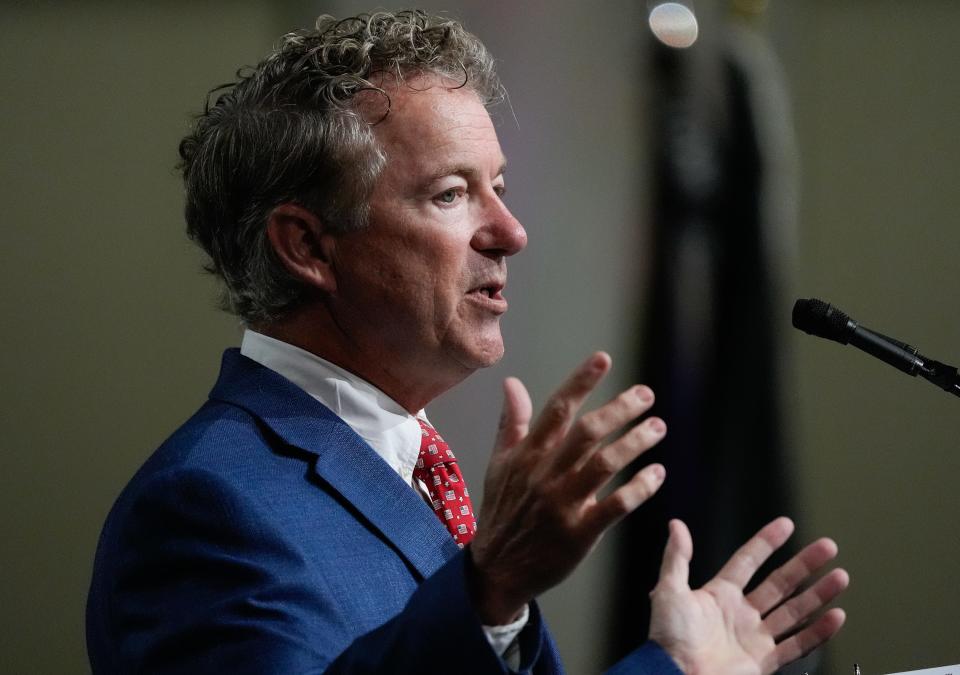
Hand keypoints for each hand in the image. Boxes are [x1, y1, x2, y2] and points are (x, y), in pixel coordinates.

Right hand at [469, 352, 667, 623]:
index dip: (581, 381)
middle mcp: (545, 476)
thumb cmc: (503, 511)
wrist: (498, 568)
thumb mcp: (499, 465)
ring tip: (658, 427)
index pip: (557, 409)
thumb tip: (511, 382)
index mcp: (527, 455)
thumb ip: (512, 423)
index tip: (603, 359)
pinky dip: (639, 488)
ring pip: (605, 465)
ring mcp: (563, 505)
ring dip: (635, 443)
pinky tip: (657, 473)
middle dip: (619, 409)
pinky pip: (616, 506)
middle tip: (646, 394)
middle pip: (587, 433)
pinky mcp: (579, 534)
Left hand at [649, 518, 848, 674]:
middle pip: (780, 583)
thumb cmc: (668, 638)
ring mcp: (754, 638)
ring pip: (794, 611)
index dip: (766, 542)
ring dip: (819, 594)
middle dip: (804, 564)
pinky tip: (836, 617)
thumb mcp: (669, 590)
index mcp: (719, 595)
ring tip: (840, 576)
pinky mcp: (763, 662)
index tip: (786, 525)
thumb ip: (677, 557)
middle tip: (828, 547)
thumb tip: (676, 525)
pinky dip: (819, 632)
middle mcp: (741, 614)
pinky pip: (797, 645)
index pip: (748, 561)